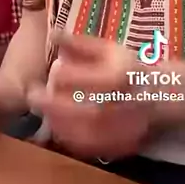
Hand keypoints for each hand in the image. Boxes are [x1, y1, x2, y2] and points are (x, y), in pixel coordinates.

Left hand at [29, 32, 151, 160]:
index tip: (46, 73)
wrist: (152, 96)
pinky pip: (92, 149)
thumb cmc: (125, 68)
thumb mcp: (105, 48)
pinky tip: (58, 128)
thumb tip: (52, 34)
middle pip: (88, 112)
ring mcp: (122, 130)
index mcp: (119, 78)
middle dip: (55, 106)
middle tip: (32, 97)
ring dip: (60, 124)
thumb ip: (78, 43)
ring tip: (42, 112)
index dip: (67, 78)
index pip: (94, 80)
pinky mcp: (119, 146)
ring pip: (88, 135)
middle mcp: (122, 106)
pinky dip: (72, 140)